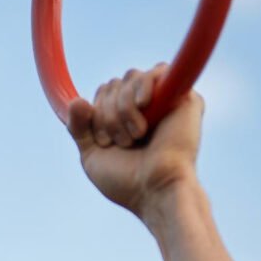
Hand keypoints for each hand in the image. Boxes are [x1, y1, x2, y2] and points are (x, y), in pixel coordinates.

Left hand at [67, 64, 203, 221]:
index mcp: (126, 119)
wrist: (154, 190)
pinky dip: (144, 86)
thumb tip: (76, 101)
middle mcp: (146, 108)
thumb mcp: (92, 155)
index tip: (105, 142)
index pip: (103, 94)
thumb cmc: (127, 181)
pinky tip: (143, 105)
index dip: (96, 113)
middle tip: (123, 143)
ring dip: (123, 109)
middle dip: (108, 114)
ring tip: (136, 136)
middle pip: (114, 85)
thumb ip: (78, 128)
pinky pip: (157, 70)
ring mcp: (165, 100)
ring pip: (130, 78)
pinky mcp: (184, 96)